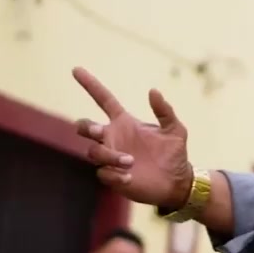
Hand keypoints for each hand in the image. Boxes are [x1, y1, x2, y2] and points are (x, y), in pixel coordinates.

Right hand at [71, 67, 192, 209]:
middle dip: (86, 127)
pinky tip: (129, 177)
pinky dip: (114, 175)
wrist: (177, 182)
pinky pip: (102, 174)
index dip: (90, 85)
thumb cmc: (174, 154)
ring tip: (130, 161)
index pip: (103, 100)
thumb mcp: (175, 130)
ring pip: (93, 152)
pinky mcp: (114, 177)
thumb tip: (153, 90)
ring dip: (109, 156)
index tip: (76, 70)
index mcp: (125, 123)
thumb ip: (165, 110)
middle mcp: (114, 139)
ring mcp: (111, 158)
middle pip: (84, 127)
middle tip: (100, 132)